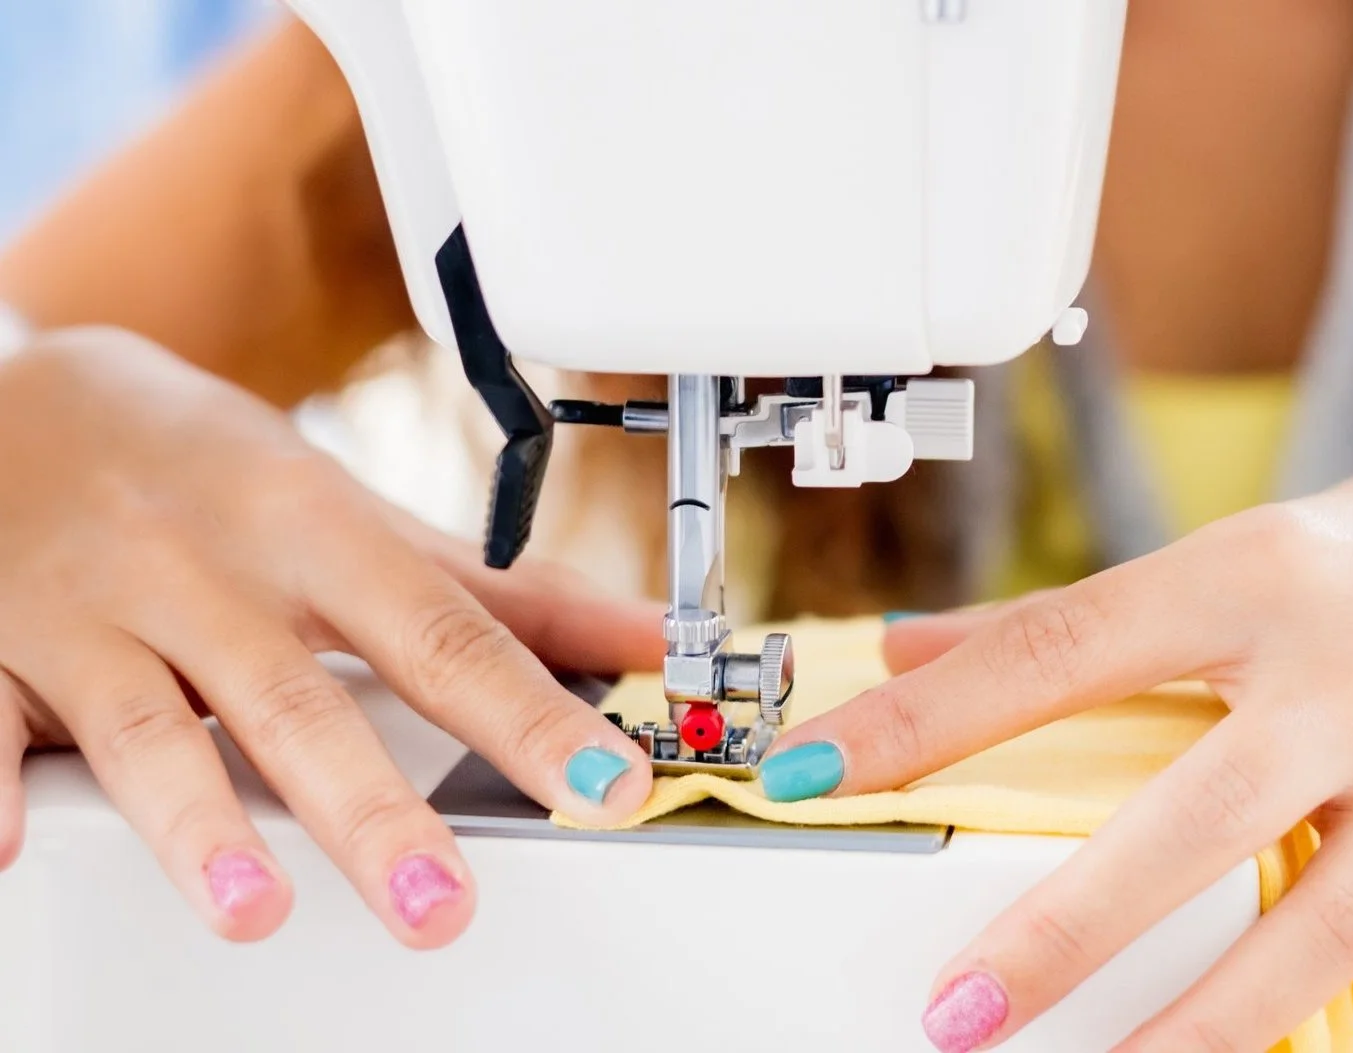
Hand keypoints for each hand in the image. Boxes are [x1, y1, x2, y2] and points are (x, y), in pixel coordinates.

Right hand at [0, 329, 659, 946]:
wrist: (20, 392)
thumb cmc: (214, 470)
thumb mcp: (359, 516)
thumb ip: (501, 596)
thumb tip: (650, 638)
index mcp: (315, 532)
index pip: (442, 636)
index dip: (529, 716)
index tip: (606, 787)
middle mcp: (209, 571)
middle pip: (300, 699)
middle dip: (373, 809)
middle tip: (443, 903)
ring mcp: (90, 612)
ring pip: (146, 722)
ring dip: (198, 821)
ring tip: (255, 910)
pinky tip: (6, 844)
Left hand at [782, 453, 1352, 1050]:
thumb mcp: (1243, 550)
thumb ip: (1071, 618)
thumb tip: (906, 651)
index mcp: (1260, 583)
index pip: (1061, 651)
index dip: (925, 721)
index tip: (810, 774)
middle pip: (1193, 821)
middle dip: (1066, 932)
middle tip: (955, 1016)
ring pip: (1313, 938)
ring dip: (1201, 1037)